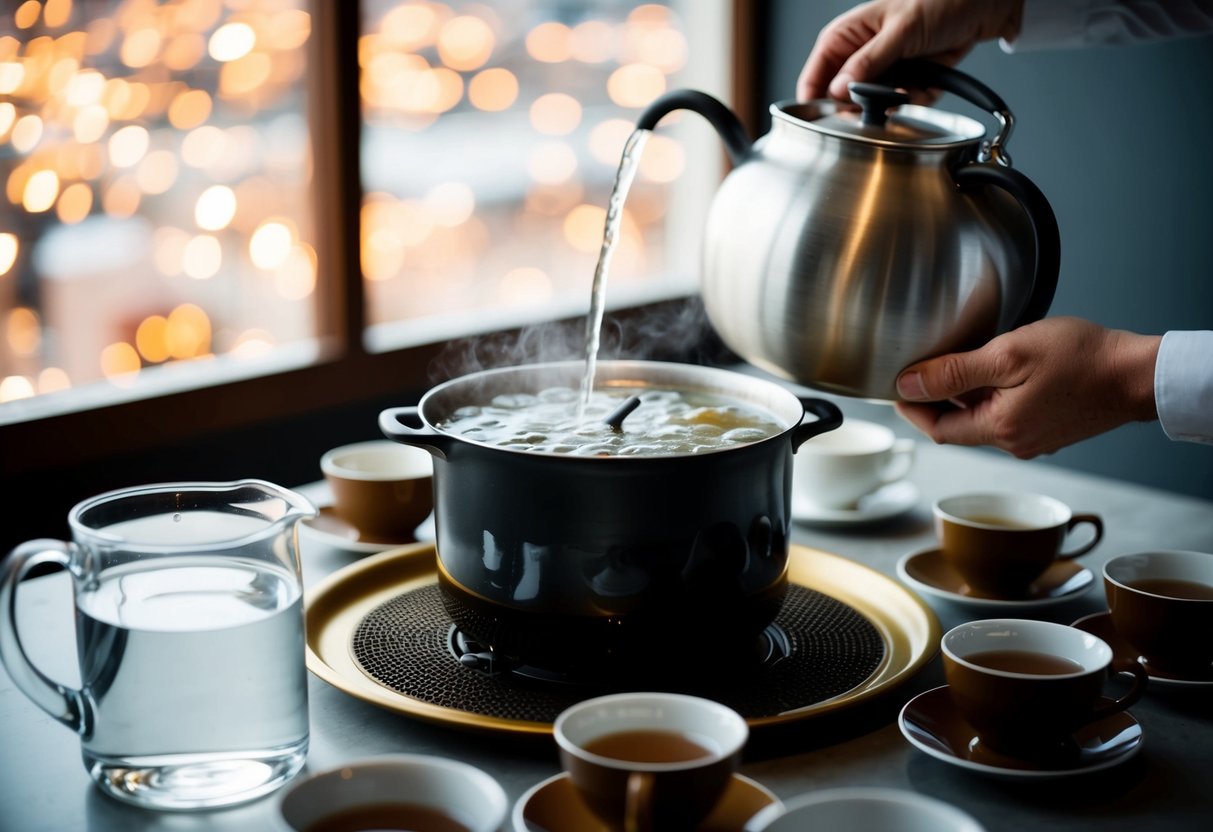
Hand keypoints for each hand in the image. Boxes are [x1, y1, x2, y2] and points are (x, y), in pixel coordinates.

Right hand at [798, 0, 1024, 100]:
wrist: (979, 7)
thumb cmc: (938, 2)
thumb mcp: (900, 31)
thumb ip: (867, 63)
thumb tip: (837, 90)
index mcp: (842, 38)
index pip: (813, 79)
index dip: (819, 102)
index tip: (836, 115)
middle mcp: (856, 58)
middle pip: (842, 101)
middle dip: (868, 104)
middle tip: (888, 94)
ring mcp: (879, 73)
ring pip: (873, 109)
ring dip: (897, 102)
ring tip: (915, 83)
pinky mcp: (901, 84)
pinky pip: (900, 107)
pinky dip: (917, 99)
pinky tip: (928, 82)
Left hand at [893, 317, 1160, 457]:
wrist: (1139, 373)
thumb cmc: (1082, 359)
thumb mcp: (1009, 355)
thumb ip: (954, 371)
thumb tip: (908, 384)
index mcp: (999, 429)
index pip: (936, 429)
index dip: (910, 409)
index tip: (895, 386)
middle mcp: (1015, 442)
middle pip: (956, 427)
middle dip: (933, 402)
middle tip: (918, 372)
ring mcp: (1035, 438)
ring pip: (981, 420)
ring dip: (962, 397)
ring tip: (953, 365)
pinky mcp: (1050, 428)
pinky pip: (1006, 415)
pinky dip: (990, 397)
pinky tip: (993, 372)